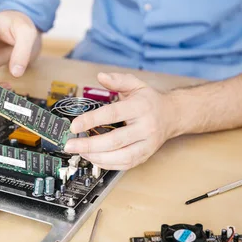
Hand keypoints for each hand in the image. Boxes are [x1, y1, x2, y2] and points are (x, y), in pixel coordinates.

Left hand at [64, 73, 179, 170]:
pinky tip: (94, 158)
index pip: (112, 114)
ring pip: (120, 156)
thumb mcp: (136, 84)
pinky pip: (125, 164)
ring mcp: (147, 144)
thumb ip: (118, 80)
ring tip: (80, 152)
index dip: (91, 120)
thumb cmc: (150, 101)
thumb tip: (101, 76)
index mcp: (141, 107)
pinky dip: (107, 164)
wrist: (172, 115)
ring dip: (96, 157)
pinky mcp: (145, 155)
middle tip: (70, 145)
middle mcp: (145, 127)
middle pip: (114, 140)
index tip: (74, 125)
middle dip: (89, 145)